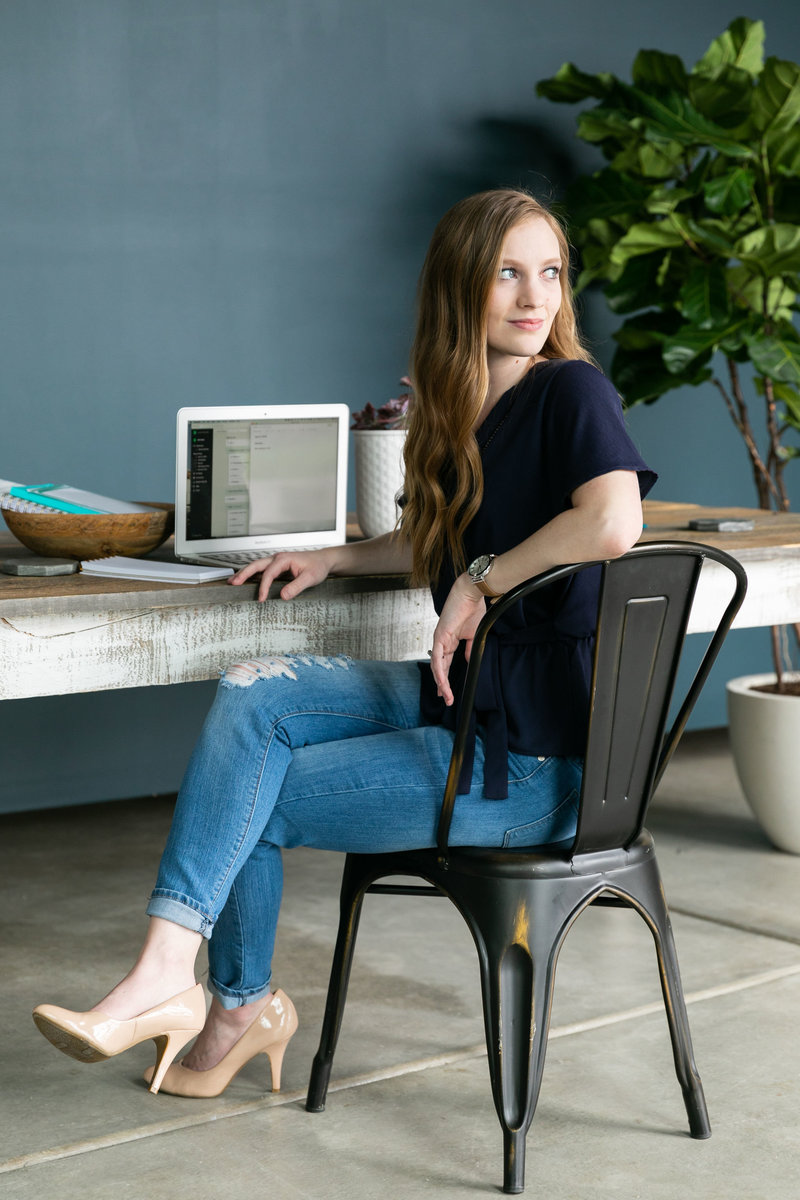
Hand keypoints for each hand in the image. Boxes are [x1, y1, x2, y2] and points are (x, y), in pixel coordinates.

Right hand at [229, 548, 334, 602]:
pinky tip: (247, 581)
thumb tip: (283, 595)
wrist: (323, 561)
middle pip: (256, 565)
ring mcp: (277, 561)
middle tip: (233, 583)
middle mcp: (278, 558)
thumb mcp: (310, 578)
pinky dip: (253, 575)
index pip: (269, 573)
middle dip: (243, 574)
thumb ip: (296, 586)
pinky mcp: (278, 566)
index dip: (263, 587)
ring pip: (257, 566)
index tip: (261, 598)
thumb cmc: (318, 566)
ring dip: (245, 573)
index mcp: (284, 559)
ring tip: (234, 582)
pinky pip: (262, 569)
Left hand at [429, 574, 484, 706]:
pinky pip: (438, 657)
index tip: (447, 692)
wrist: (471, 594)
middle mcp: (442, 641)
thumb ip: (470, 649)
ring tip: (445, 695)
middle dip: (442, 685)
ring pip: (437, 665)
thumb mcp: (473, 635)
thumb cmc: (473, 609)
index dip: (445, 679)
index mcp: (449, 641)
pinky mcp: (440, 635)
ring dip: (441, 682)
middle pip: (439, 668)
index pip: (445, 664)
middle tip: (445, 699)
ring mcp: (439, 639)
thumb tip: (470, 661)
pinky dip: (439, 670)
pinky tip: (441, 681)